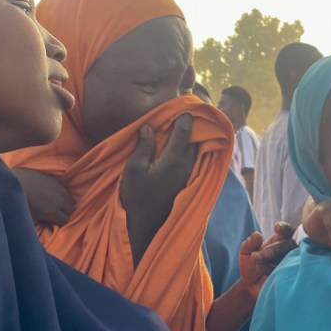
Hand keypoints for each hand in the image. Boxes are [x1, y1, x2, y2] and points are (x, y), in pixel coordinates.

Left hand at [12, 167, 74, 224]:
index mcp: (53, 212)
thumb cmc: (18, 202)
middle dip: (64, 212)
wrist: (12, 182)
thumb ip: (42, 220)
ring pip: (71, 198)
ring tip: (56, 203)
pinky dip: (62, 193)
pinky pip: (65, 189)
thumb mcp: (30, 216)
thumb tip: (47, 222)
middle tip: (55, 213)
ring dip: (65, 202)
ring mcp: (58, 188)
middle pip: (71, 209)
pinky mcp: (55, 180)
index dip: (59, 222)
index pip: (65, 220)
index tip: (52, 220)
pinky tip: (53, 193)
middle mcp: (59, 200)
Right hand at [120, 115, 197, 263]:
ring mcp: (188, 175)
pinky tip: (185, 147)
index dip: (185, 119)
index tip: (185, 107)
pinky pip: (193, 161)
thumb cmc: (136, 196)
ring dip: (194, 139)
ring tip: (188, 127)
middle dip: (193, 127)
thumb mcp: (134, 169)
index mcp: (173, 160)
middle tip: (189, 113)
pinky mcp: (186, 183)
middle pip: (195, 140)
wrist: (145, 223)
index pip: (184, 133)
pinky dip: (192, 150)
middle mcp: (186, 166)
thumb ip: (144, 147)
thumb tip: (150, 127)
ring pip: (196, 151)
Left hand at [239, 222, 296, 297]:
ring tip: (259, 264)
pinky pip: (288, 273)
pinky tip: (266, 274)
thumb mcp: (246, 253)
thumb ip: (249, 243)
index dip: (284, 228)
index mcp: (279, 241)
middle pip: (289, 245)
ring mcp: (292, 264)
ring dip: (275, 260)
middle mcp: (288, 252)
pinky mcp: (292, 277)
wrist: (250, 288)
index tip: (277, 227)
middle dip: (276, 248)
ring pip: (290, 258)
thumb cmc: (251, 267)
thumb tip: (257, 235)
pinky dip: (276, 272)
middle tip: (264, 255)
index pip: (286, 231)